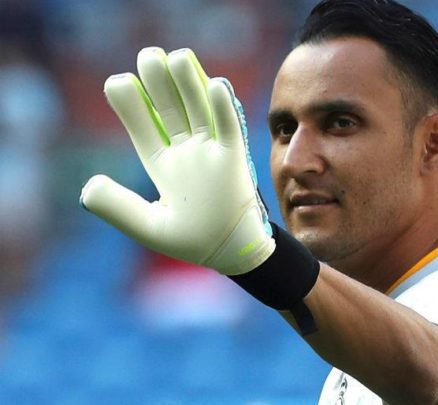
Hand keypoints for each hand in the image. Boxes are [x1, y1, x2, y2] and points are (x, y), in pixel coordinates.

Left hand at [80, 47, 274, 274]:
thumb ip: (118, 208)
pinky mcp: (235, 159)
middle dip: (159, 84)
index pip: (143, 128)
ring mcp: (211, 153)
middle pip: (171, 110)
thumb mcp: (149, 228)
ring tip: (176, 57)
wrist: (233, 253)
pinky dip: (223, 108)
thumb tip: (88, 184)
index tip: (118, 83)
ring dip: (190, 85)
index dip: (130, 105)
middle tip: (148, 56)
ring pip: (199, 111)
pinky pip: (229, 129)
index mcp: (162, 166)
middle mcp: (186, 153)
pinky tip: (216, 84)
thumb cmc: (192, 241)